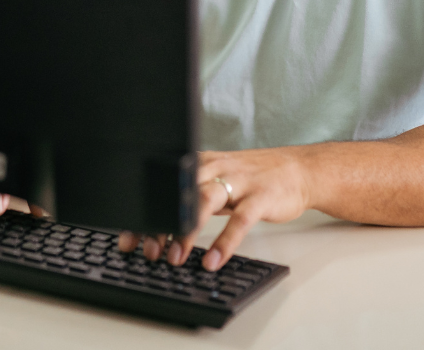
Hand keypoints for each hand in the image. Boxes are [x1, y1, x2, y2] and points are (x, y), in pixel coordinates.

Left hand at [117, 148, 310, 269]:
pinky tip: (214, 260)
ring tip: (175, 258)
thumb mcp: (216, 180)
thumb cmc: (250, 178)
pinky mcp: (260, 197)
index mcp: (199, 163)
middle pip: (179, 193)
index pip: (165, 188)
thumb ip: (191, 197)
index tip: (128, 239)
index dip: (145, 215)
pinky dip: (225, 242)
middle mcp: (214, 168)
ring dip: (187, 232)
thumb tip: (158, 227)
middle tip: (148, 252)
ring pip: (205, 202)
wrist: (295, 169)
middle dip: (160, 223)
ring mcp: (238, 181)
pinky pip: (240, 221)